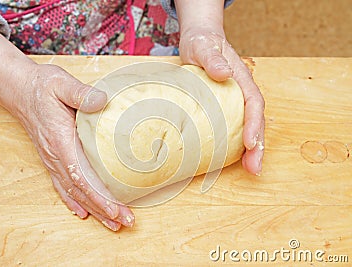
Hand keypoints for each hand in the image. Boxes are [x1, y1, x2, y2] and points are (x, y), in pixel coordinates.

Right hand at [13, 64, 134, 230]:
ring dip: (93, 209)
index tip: (115, 209)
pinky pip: (63, 185)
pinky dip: (74, 201)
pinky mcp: (53, 158)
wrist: (20, 90)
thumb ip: (80, 93)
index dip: (97, 196)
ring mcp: (52, 159)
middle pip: (80, 190)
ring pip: (73, 192)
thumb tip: (102, 100)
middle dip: (102, 209)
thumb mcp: (61, 83)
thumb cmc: (42, 87)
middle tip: (125, 221)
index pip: (80, 176)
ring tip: (113, 223)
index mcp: (60, 140)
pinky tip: (83, 212)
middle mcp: (55, 155)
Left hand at [179, 28, 264, 174]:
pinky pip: (233, 127)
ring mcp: (235, 102)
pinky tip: (232, 160)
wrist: (199, 42)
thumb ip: (212, 58)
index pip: (254, 103)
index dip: (254, 124)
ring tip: (251, 170)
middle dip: (259, 146)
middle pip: (256, 121)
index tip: (251, 143)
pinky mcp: (224, 109)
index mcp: (242, 79)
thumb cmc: (202, 44)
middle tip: (256, 168)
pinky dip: (236, 145)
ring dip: (251, 150)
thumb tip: (225, 73)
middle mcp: (242, 93)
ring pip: (248, 127)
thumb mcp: (203, 47)